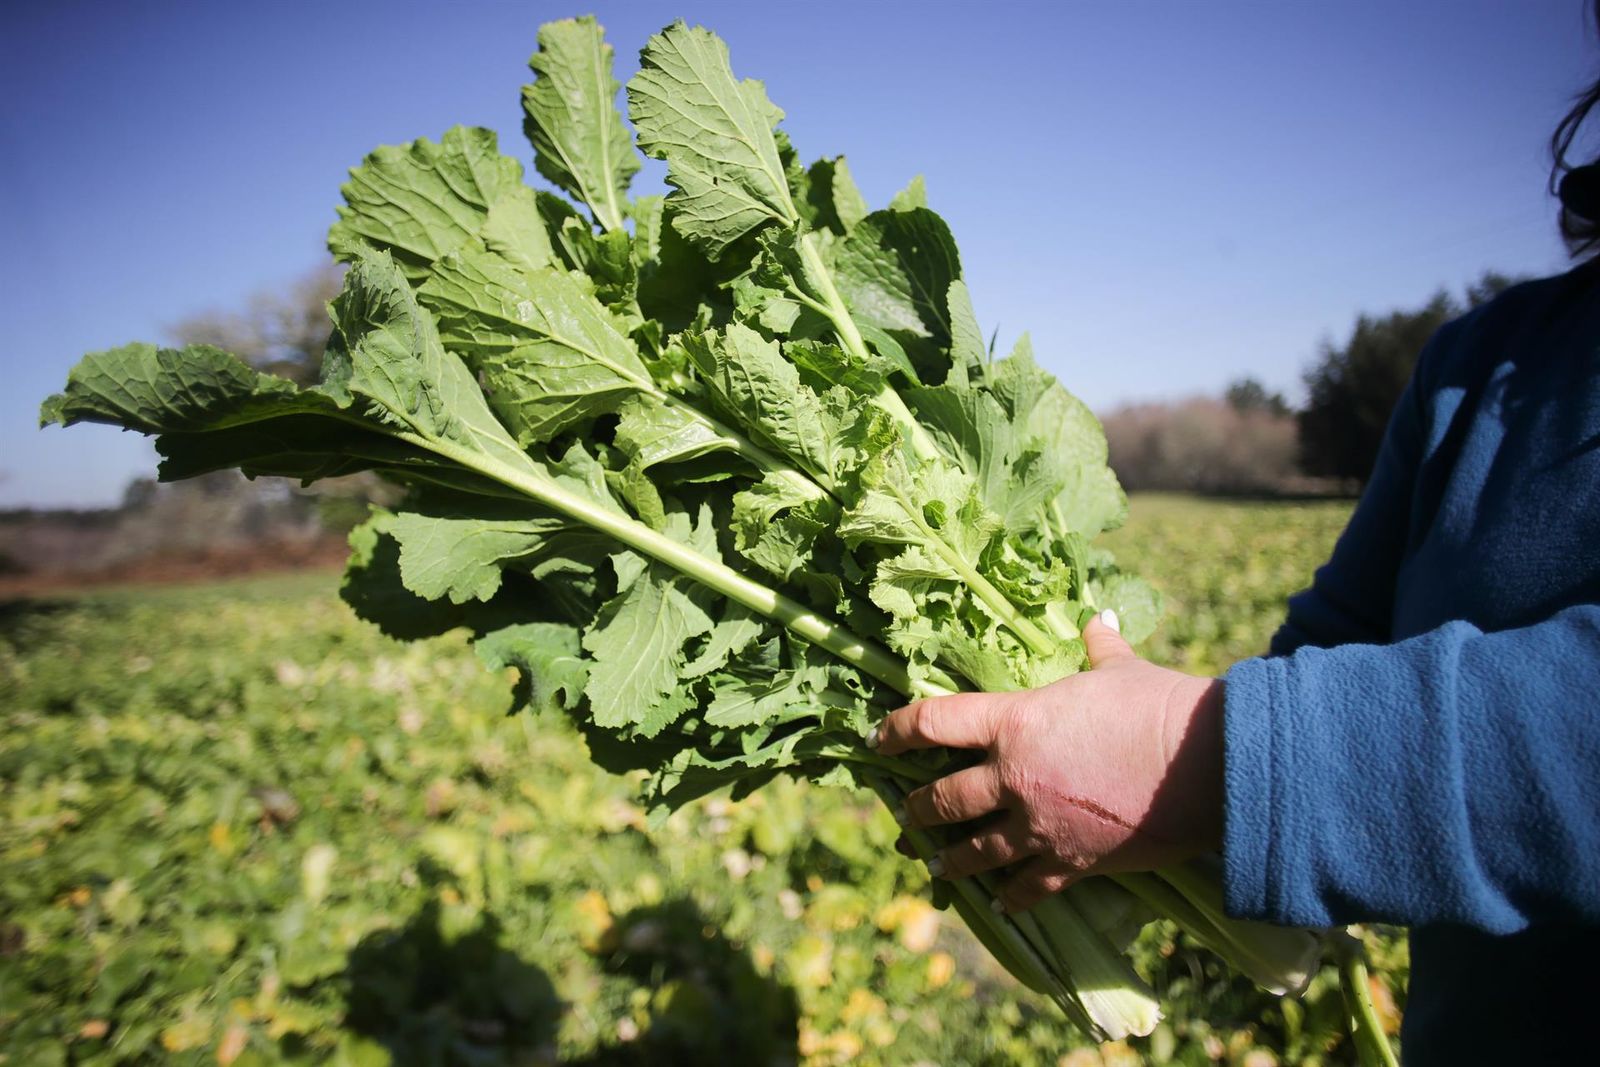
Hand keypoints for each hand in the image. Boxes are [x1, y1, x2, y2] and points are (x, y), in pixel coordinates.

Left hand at [872, 611, 1223, 911]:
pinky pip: (1029, 887)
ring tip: (934, 867)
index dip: (900, 729)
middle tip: (905, 816)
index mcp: (1014, 721)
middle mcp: (1013, 777)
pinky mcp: (1071, 862)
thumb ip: (1099, 648)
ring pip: (975, 851)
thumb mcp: (1120, 670)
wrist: (1205, 765)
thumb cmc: (1158, 706)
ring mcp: (1038, 825)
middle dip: (918, 809)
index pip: (935, 722)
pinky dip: (1012, 897)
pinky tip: (1000, 905)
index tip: (881, 738)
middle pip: (944, 798)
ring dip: (950, 860)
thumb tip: (1100, 620)